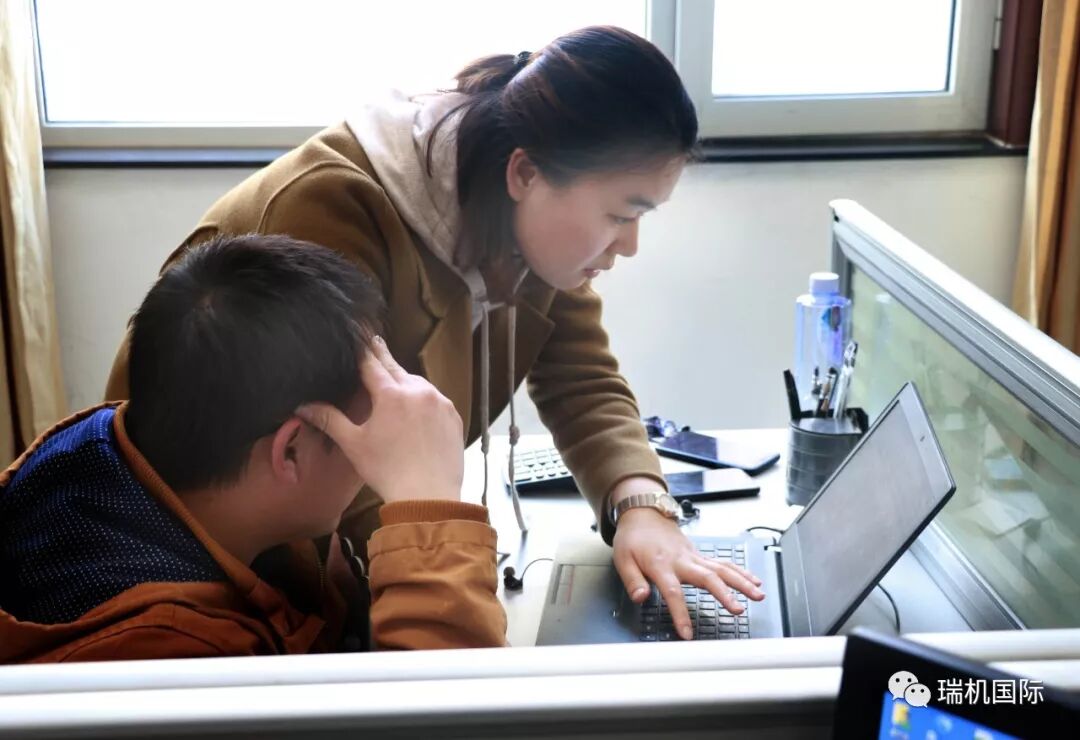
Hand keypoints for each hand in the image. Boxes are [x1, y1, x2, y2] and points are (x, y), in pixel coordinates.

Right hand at [295, 336, 463, 503]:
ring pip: (418, 382)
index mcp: (391, 394)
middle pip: (395, 367)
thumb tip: (303, 405)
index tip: (357, 335)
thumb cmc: (387, 471)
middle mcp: (419, 391)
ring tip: (393, 384)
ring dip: (404, 381)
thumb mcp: (354, 444)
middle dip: (382, 357)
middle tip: (374, 341)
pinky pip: (435, 398)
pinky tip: (415, 410)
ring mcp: (440, 402)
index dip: (362, 349)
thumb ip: (330, 419)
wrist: (429, 495)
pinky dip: (423, 398)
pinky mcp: (453, 415)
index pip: (372, 362)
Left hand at [612, 501, 764, 640]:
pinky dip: (740, 571)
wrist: (643, 513)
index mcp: (661, 565)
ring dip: (741, 581)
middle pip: (707, 577)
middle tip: (738, 610)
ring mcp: (693, 556)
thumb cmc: (633, 537)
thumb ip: (632, 581)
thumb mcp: (622, 559)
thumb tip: (640, 598)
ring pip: (721, 568)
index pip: (673, 592)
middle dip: (725, 594)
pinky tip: (754, 580)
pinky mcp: (699, 554)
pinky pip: (722, 563)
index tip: (687, 634)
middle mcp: (682, 560)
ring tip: (758, 595)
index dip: (680, 614)